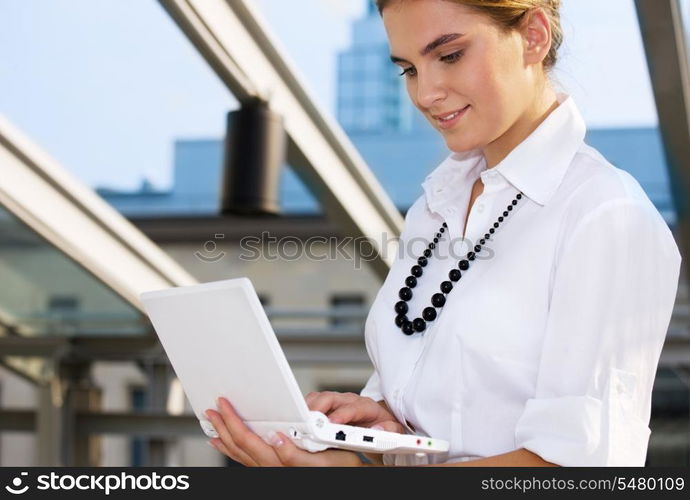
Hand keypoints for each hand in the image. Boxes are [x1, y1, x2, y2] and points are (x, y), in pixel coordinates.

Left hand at [205, 397, 363, 466]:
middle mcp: (271, 469)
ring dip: (223, 436)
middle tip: (212, 408)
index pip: (248, 441)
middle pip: (238, 447)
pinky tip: (224, 441)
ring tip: (212, 422)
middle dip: (223, 426)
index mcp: (280, 464)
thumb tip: (278, 439)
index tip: (225, 405)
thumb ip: (296, 454)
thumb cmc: (340, 466)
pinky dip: (230, 448)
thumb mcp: (324, 459)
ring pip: (238, 454)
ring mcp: (269, 470)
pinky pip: (244, 458)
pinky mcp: (271, 468)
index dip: (233, 422)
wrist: (347, 474)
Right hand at [305, 391, 403, 432]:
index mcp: (365, 406)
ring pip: (319, 398)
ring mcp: (337, 401)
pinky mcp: (328, 404)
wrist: (381, 418)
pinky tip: (302, 419)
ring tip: (302, 420)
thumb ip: (388, 429)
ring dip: (309, 407)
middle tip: (309, 422)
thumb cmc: (384, 424)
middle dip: (318, 408)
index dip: (341, 415)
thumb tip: (377, 430)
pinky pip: (313, 402)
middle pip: (330, 398)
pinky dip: (306, 409)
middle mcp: (349, 400)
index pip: (352, 408)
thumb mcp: (393, 428)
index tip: (332, 423)